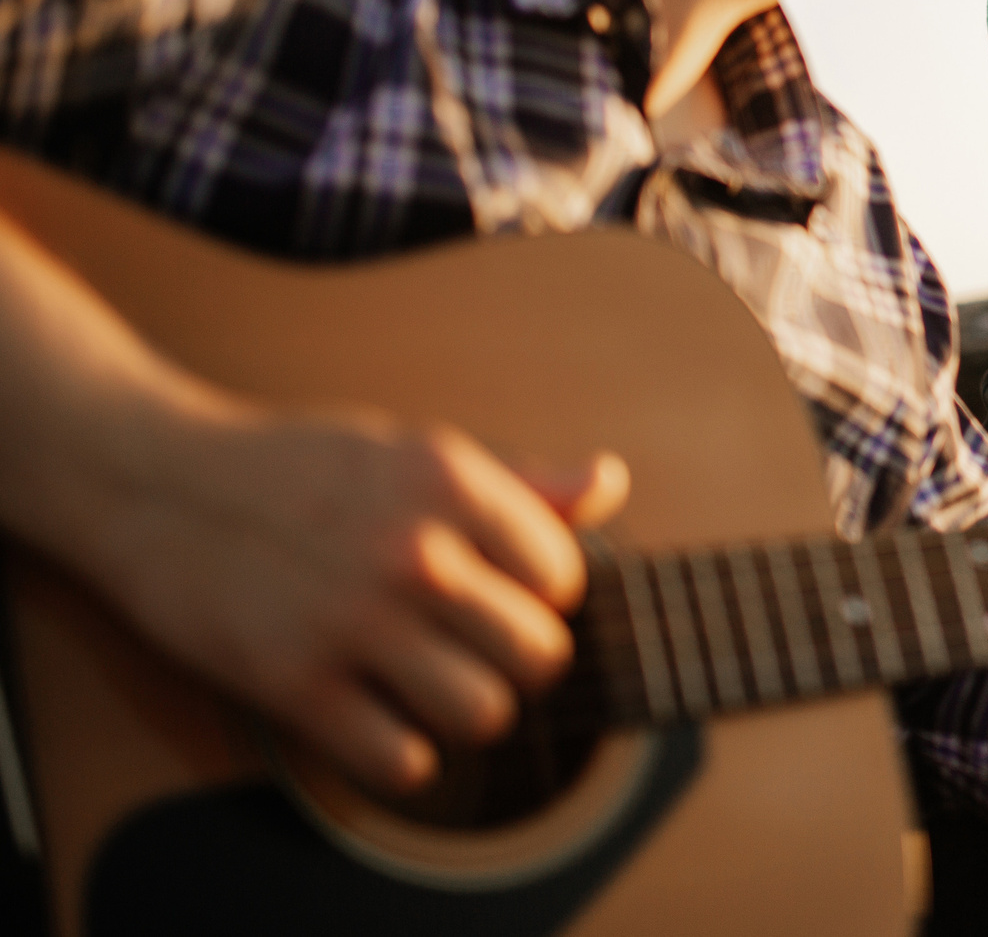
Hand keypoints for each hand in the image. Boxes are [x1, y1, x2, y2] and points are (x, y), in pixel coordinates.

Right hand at [87, 402, 627, 793]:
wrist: (158, 482)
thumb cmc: (298, 465)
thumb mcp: (414, 449)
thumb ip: (518, 480)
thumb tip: (608, 483)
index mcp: (450, 482)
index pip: (565, 577)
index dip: (545, 594)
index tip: (511, 594)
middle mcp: (413, 551)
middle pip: (539, 656)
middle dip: (520, 661)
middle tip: (484, 649)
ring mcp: (353, 622)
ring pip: (484, 715)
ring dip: (470, 711)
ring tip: (441, 684)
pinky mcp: (293, 684)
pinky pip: (401, 760)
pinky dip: (404, 754)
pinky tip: (385, 718)